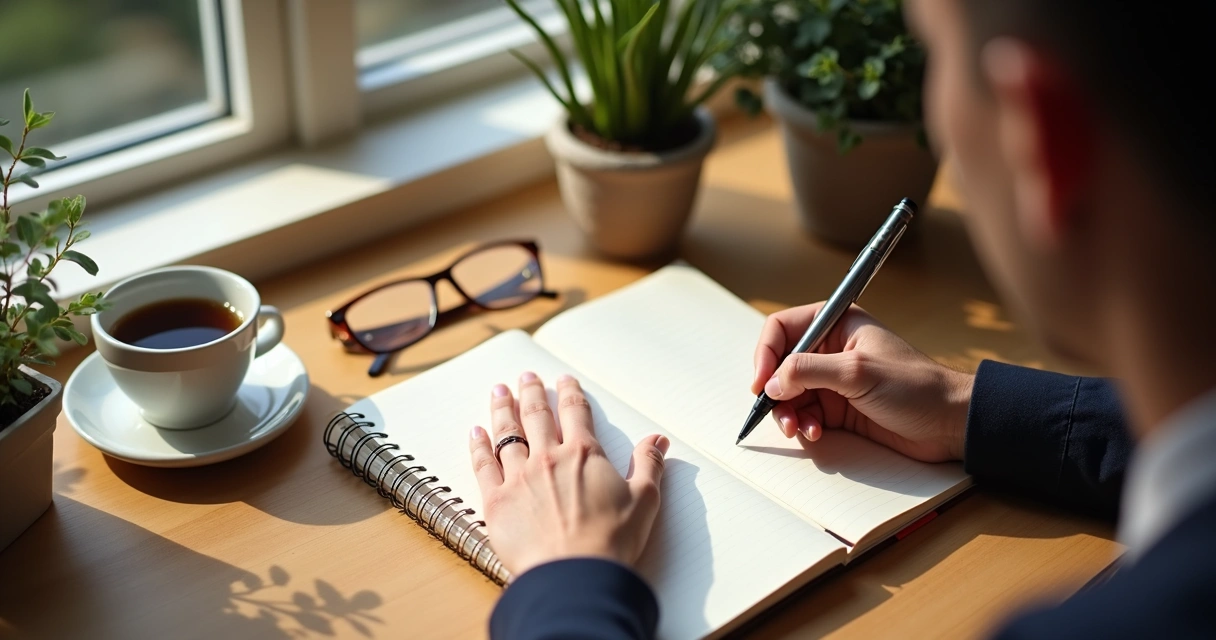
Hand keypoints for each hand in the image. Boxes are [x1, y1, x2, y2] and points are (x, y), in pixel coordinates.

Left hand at [469, 372, 669, 577]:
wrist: (573, 576)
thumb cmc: (610, 543)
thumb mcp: (643, 501)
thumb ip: (649, 465)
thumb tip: (658, 440)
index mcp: (583, 454)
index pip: (576, 413)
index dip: (570, 393)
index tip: (564, 381)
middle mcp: (548, 458)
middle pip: (537, 415)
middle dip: (532, 392)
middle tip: (526, 377)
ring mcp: (518, 478)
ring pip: (507, 434)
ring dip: (503, 409)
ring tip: (499, 391)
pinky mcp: (496, 502)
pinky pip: (483, 465)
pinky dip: (479, 446)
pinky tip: (476, 432)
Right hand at [752, 303, 973, 462]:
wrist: (948, 423)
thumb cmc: (915, 386)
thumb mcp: (857, 372)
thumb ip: (809, 371)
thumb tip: (771, 382)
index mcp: (837, 325)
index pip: (783, 329)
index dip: (766, 353)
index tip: (762, 381)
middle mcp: (830, 350)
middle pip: (780, 364)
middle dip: (775, 389)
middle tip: (776, 410)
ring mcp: (833, 381)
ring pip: (789, 393)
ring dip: (787, 412)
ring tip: (798, 428)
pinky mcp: (838, 408)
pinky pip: (805, 414)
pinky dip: (803, 425)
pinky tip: (814, 433)